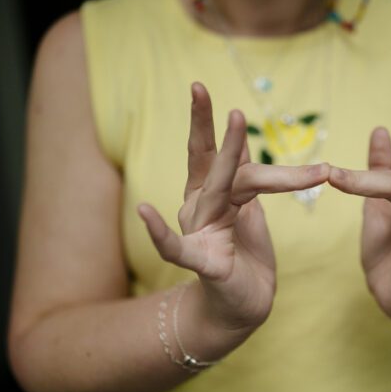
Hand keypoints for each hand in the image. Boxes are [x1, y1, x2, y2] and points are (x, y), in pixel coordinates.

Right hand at [137, 82, 329, 329]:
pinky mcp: (203, 264)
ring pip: (217, 193)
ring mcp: (200, 233)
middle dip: (224, 133)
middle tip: (232, 103)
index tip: (198, 85)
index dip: (205, 122)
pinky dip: (159, 233)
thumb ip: (241, 175)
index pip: (210, 153)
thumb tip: (239, 137)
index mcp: (213, 194)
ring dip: (228, 158)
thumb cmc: (243, 253)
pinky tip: (144, 212)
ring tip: (235, 122)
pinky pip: (177, 249)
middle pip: (218, 167)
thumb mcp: (247, 208)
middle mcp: (201, 208)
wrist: (242, 306)